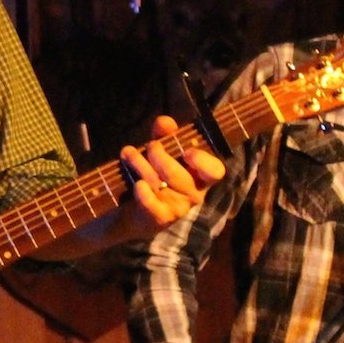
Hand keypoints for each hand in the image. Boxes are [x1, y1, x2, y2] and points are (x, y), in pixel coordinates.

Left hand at [118, 116, 225, 236]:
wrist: (131, 213)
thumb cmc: (153, 176)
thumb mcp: (159, 152)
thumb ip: (163, 136)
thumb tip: (165, 122)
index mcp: (200, 176)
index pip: (215, 172)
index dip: (204, 162)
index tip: (187, 152)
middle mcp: (193, 194)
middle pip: (180, 176)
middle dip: (160, 156)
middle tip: (150, 146)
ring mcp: (177, 209)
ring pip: (161, 185)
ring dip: (141, 165)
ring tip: (128, 153)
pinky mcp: (159, 220)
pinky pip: (153, 206)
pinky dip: (144, 193)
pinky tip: (137, 184)